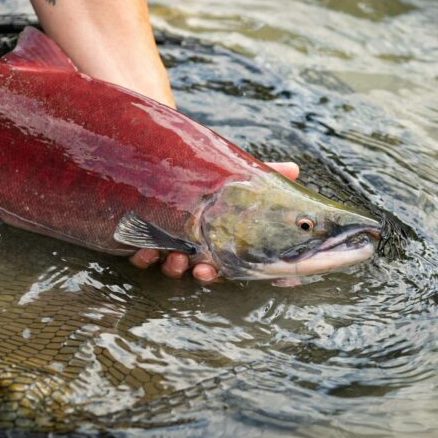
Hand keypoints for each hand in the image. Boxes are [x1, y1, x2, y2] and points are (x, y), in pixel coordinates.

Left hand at [130, 161, 299, 280]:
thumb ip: (264, 174)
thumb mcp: (235, 175)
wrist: (167, 164)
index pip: (224, 265)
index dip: (219, 272)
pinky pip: (144, 257)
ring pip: (172, 268)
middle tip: (199, 269)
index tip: (212, 271)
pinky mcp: (145, 240)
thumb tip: (294, 169)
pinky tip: (143, 251)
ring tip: (174, 256)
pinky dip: (144, 257)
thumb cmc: (208, 176)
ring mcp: (170, 246)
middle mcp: (196, 247)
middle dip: (200, 273)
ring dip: (173, 268)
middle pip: (200, 270)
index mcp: (218, 240)